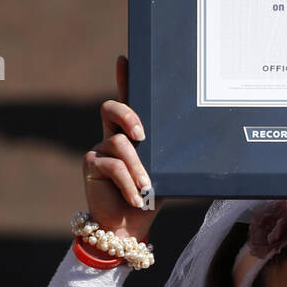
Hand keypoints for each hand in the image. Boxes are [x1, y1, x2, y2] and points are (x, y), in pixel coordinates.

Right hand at [82, 55, 162, 239]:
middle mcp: (113, 136)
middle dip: (128, 116)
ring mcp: (99, 149)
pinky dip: (128, 183)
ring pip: (120, 144)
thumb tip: (196, 141)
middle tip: (142, 134)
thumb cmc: (149, 199)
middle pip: (112, 108)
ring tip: (146, 189)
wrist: (128, 227)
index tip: (125, 59)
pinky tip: (136, 198)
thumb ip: (166, 155)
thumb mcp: (163, 174)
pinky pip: (112, 165)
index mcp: (132, 134)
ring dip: (137, 169)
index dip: (124, 79)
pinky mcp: (90, 164)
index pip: (129, 101)